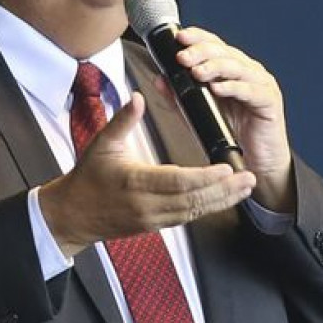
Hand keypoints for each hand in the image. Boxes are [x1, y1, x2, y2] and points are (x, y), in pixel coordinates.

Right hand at [39, 93, 257, 255]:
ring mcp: (152, 218)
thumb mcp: (102, 144)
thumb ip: (123, 120)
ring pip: (194, 212)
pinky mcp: (155, 226)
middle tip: (249, 178)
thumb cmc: (88, 178)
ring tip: (245, 188)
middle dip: (224, 190)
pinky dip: (208, 208)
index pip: (178, 182)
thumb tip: (137, 97)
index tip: (226, 168)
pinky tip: (225, 199)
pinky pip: (187, 218)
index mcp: (135, 182)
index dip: (205, 177)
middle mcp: (147, 205)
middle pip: (194, 200)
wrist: (73, 214)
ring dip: (222, 201)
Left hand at [167, 26, 295, 210]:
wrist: (257, 160)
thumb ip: (180, 97)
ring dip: (215, 67)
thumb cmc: (232, 133)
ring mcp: (261, 83)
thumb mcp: (199, 113)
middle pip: (224, 52)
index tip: (178, 38)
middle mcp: (248, 71)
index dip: (197, 37)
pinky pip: (250, 90)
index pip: (214, 44)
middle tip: (182, 57)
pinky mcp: (270, 100)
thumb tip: (160, 80)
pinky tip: (217, 88)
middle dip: (201, 52)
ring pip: (237, 67)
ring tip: (196, 72)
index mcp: (232, 68)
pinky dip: (232, 87)